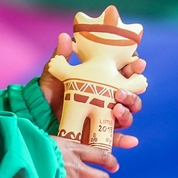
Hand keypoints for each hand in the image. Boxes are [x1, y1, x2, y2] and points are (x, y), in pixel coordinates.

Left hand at [39, 34, 146, 149]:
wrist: (39, 114)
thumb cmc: (50, 90)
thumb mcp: (55, 72)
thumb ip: (62, 56)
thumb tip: (64, 36)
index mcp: (102, 81)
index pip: (124, 73)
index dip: (134, 67)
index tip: (138, 62)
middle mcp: (108, 99)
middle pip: (131, 96)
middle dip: (134, 92)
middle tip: (123, 90)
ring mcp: (105, 116)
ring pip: (127, 115)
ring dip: (128, 112)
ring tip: (118, 108)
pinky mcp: (100, 134)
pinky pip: (116, 139)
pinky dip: (126, 140)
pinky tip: (131, 141)